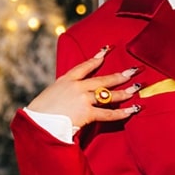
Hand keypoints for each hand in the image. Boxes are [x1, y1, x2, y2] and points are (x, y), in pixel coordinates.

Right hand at [27, 47, 142, 127]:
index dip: (97, 58)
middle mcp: (77, 86)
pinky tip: (133, 110)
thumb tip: (72, 92)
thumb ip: (64, 90)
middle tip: (134, 71)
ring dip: (125, 92)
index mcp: (66, 79)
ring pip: (109, 94)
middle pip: (103, 79)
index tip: (106, 51)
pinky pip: (108, 113)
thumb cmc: (40, 111)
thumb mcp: (51, 93)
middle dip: (120, 75)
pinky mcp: (87, 113)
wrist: (37, 123)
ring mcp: (83, 99)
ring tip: (137, 88)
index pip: (85, 66)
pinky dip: (122, 113)